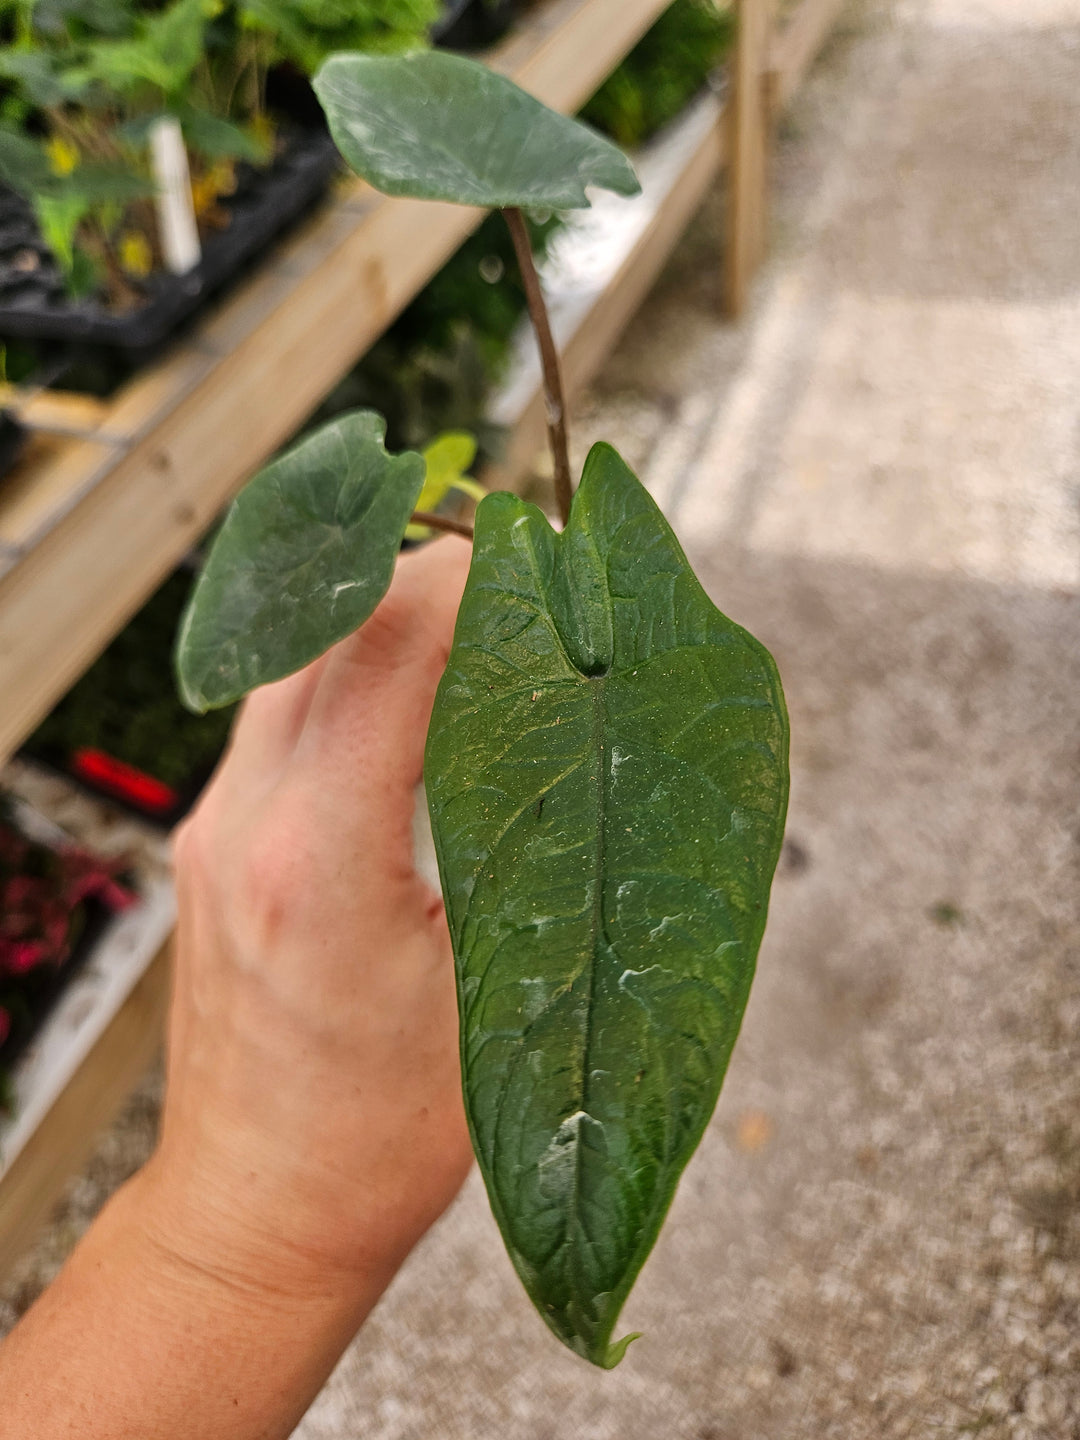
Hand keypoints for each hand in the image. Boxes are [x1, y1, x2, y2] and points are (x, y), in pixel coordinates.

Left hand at [146, 537, 474, 1301]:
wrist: (256, 1212)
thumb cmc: (371, 1143)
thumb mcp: (489, 1002)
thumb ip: (531, 862)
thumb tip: (582, 758)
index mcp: (316, 859)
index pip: (383, 654)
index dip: (467, 586)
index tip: (531, 566)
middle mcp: (243, 825)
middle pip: (322, 628)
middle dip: (420, 578)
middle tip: (508, 577)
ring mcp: (212, 827)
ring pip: (288, 660)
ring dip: (374, 618)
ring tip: (465, 618)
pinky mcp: (209, 839)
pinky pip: (272, 712)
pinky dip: (342, 670)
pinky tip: (405, 691)